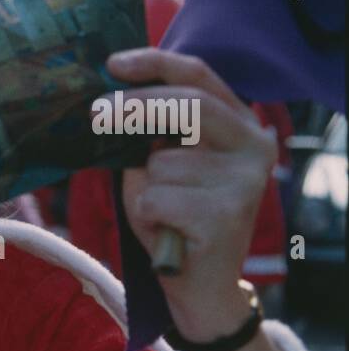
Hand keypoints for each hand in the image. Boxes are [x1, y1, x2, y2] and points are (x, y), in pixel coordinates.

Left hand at [111, 48, 274, 338]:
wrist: (198, 286)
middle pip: (186, 107)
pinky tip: (166, 231)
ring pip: (161, 163)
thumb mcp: (161, 167)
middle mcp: (254, 146)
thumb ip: (151, 135)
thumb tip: (108, 101)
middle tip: (96, 115)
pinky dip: (146, 214)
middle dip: (133, 109)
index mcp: (240, 125)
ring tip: (160, 213)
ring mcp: (245, 181)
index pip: (200, 77)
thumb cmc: (174, 219)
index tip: (113, 64)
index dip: (155, 64)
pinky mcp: (227, 214)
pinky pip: (157, 197)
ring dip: (142, 188)